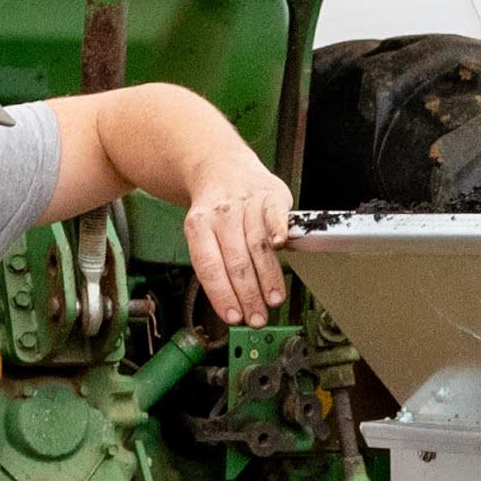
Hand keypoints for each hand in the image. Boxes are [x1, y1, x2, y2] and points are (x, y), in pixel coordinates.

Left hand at [183, 152, 296, 325]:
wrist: (220, 163)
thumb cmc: (215, 208)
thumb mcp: (202, 232)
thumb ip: (216, 263)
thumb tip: (234, 304)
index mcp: (198, 226)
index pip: (209, 266)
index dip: (221, 294)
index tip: (233, 316)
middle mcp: (221, 214)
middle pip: (235, 261)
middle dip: (248, 295)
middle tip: (257, 318)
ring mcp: (245, 203)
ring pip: (257, 244)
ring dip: (267, 276)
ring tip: (274, 300)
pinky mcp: (269, 194)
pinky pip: (274, 213)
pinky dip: (278, 228)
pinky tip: (281, 246)